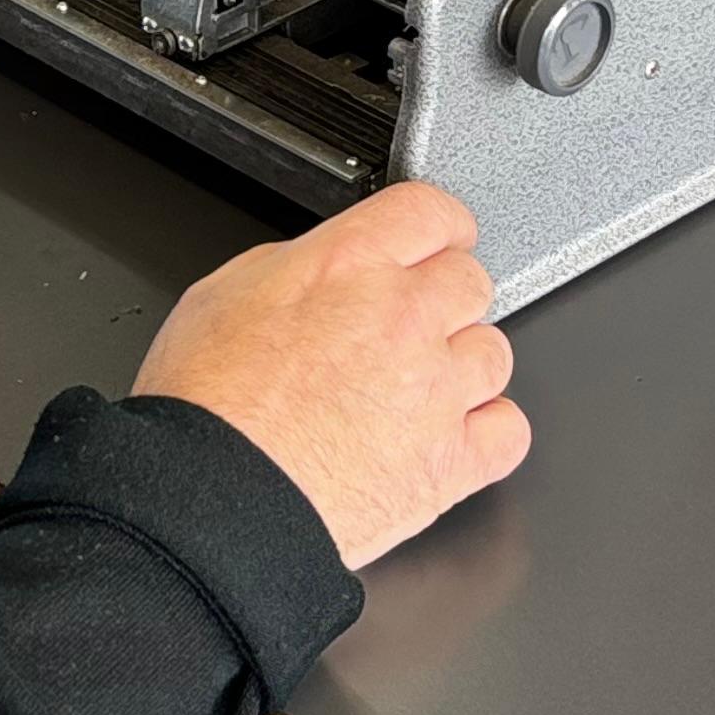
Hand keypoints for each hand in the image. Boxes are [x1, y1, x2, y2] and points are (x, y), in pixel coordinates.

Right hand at [133, 184, 524, 570]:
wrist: (214, 502)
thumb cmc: (206, 408)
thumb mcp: (226, 293)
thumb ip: (301, 267)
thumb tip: (332, 269)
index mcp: (349, 266)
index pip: (432, 212)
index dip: (434, 230)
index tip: (432, 246)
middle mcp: (404, 319)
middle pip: (470, 281)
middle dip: (440, 301)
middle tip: (401, 330)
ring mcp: (435, 392)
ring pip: (494, 354)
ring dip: (460, 367)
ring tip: (411, 392)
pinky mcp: (451, 462)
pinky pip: (509, 431)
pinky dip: (484, 433)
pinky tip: (443, 437)